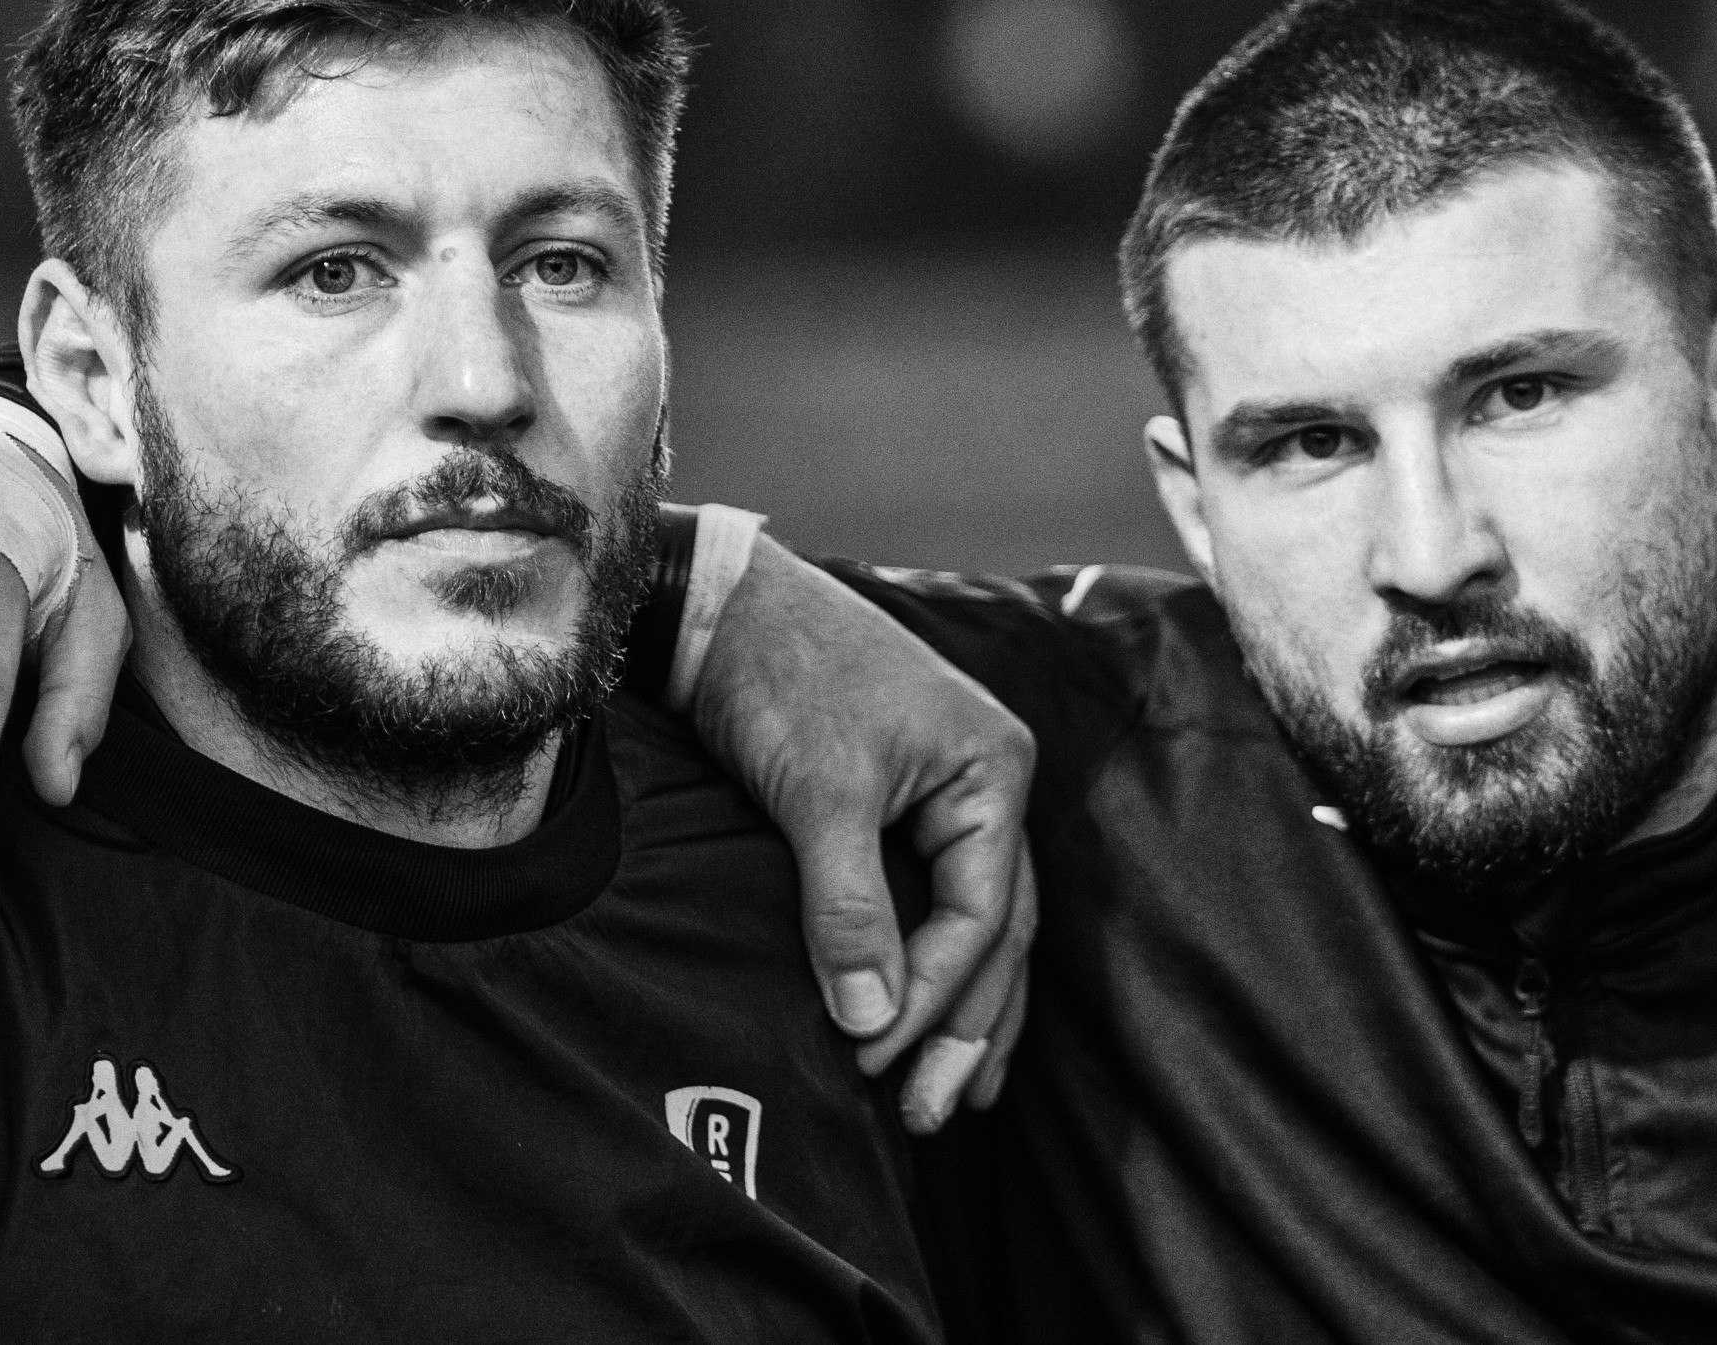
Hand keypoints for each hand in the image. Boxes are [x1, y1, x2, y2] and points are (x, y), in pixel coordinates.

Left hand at [689, 537, 1037, 1134]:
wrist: (717, 601)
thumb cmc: (781, 675)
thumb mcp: (820, 792)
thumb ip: (849, 908)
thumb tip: (870, 1020)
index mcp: (993, 771)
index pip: (981, 915)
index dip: (932, 997)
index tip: (873, 1059)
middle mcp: (987, 784)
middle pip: (999, 931)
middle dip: (966, 1028)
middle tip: (933, 1114)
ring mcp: (951, 792)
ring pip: (979, 924)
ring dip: (965, 1011)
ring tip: (957, 1097)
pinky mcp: (903, 800)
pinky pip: (939, 899)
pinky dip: (934, 962)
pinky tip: (924, 1013)